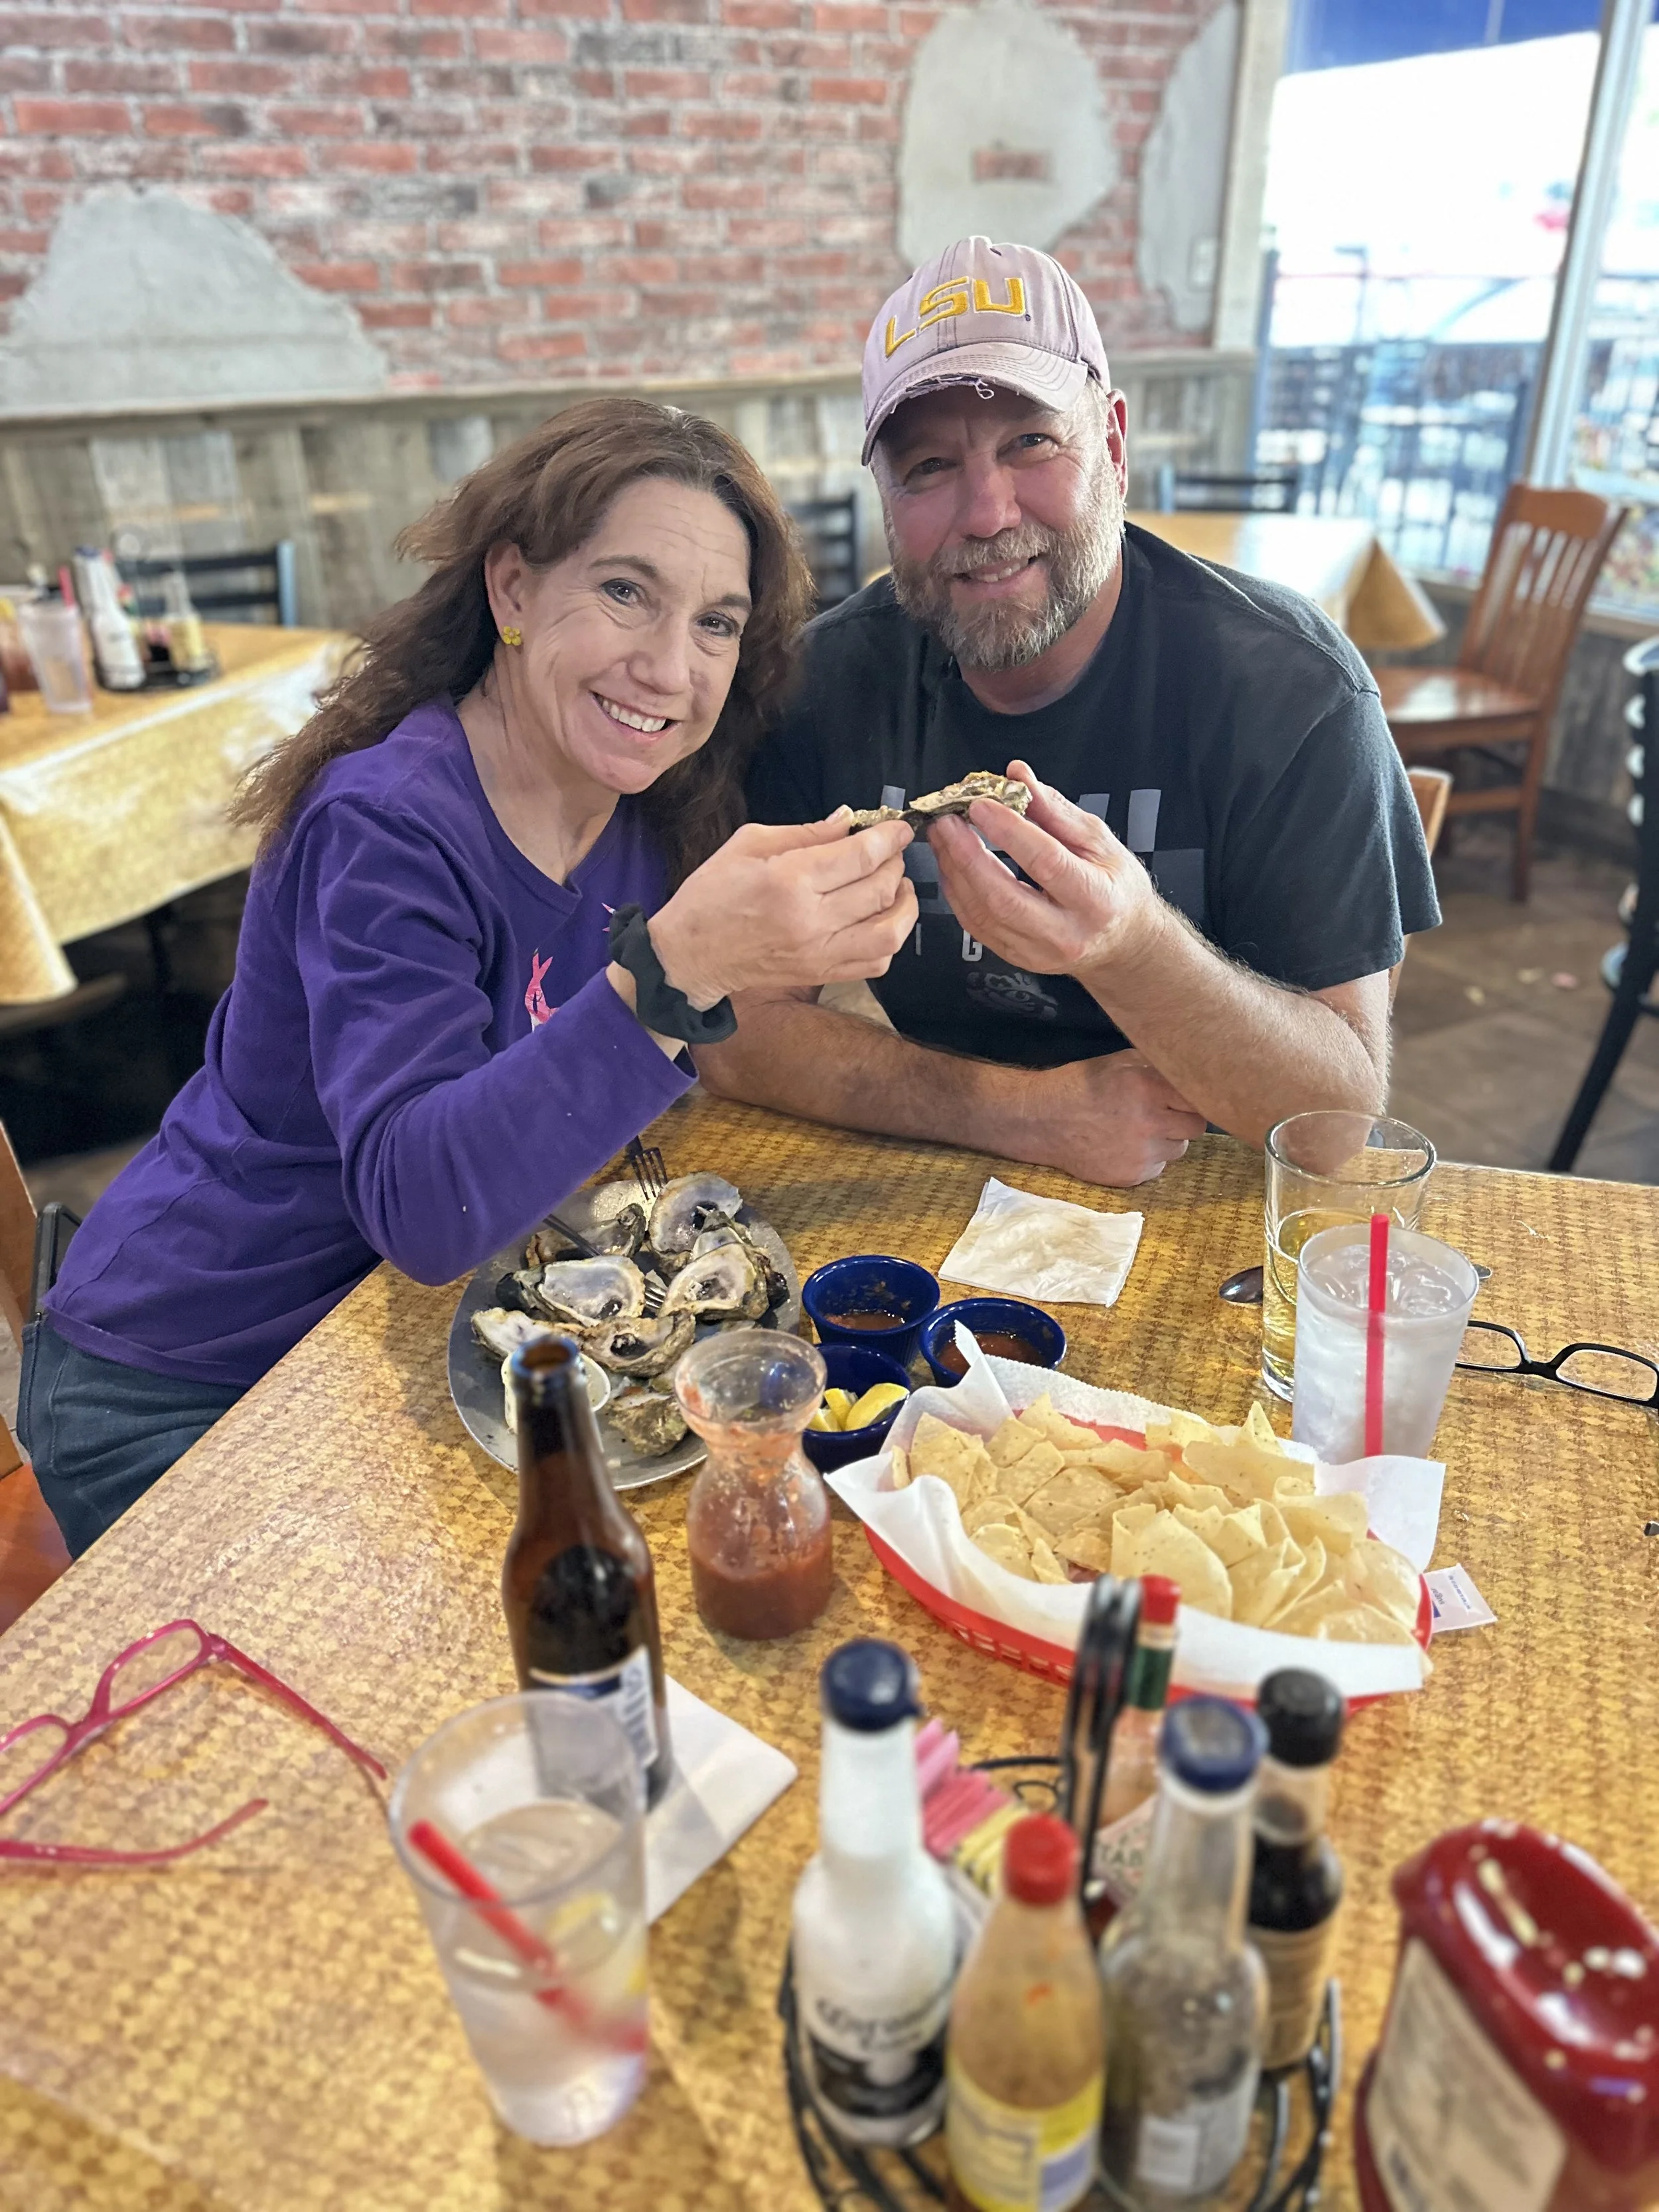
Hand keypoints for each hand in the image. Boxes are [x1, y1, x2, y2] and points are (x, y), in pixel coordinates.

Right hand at [649, 814, 918, 1005]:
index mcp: (790, 880)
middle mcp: (811, 920)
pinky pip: (877, 963)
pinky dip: (891, 939)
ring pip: (889, 931)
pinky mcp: (822, 974)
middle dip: (895, 862)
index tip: (899, 828)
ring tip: (898, 885)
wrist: (690, 955)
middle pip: (880, 888)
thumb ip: (805, 832)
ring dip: (904, 904)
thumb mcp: (748, 844)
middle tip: (890, 851)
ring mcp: (819, 953)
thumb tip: (849, 820)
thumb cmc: (712, 894)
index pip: (861, 856)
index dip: (889, 837)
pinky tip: (883, 918)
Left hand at [928, 760, 1164, 984]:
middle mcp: (1066, 933)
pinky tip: (951, 865)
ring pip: (982, 915)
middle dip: (966, 856)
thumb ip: (1054, 810)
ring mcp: (1038, 951)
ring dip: (954, 871)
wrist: (1123, 940)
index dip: (1009, 832)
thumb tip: (1018, 777)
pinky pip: (976, 926)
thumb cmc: (1114, 888)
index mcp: (1095, 899)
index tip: (981, 806)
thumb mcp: (1098, 841)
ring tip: (943, 837)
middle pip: (1004, 898)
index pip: (1046, 863)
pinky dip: (957, 892)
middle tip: (947, 822)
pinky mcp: (1017, 957)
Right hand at [1006, 1052, 1206, 1186]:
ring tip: (1140, 1130)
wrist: (1043, 1121)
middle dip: (1183, 1120)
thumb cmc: (1082, 1085)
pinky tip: (1125, 1146)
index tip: (1187, 1097)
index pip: (1200, 1099)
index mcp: (1149, 1089)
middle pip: (1195, 1128)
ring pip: (1178, 1150)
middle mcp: (1149, 1124)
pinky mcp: (1131, 1177)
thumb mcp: (1120, 1062)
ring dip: (1167, 1140)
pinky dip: (1148, 1159)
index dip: (1195, 1097)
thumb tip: (1192, 1068)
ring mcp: (1141, 1155)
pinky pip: (1157, 1168)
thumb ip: (1157, 1066)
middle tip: (1163, 1113)